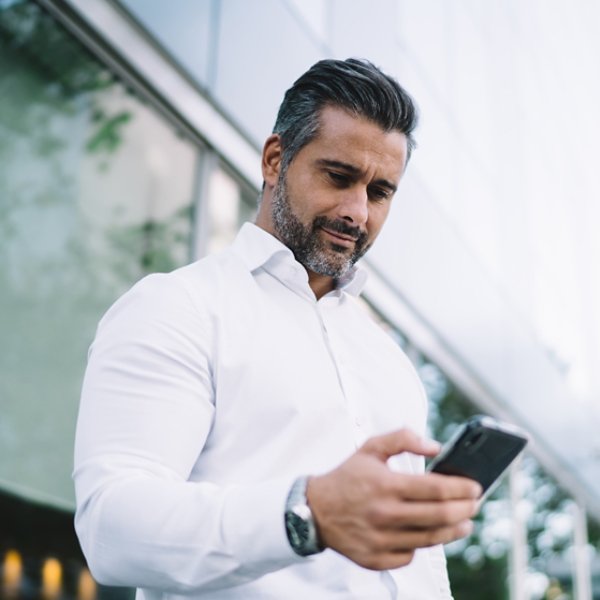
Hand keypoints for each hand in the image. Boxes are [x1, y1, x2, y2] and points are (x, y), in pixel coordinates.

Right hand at [306, 428, 480, 570]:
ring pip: (430, 539)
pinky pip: (410, 555)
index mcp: (386, 485)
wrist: (315, 509)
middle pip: (440, 516)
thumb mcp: (371, 447)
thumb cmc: (347, 477)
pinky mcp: (376, 558)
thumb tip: (435, 446)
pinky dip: (422, 544)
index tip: (476, 486)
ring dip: (454, 530)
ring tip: (464, 522)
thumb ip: (403, 438)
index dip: (462, 488)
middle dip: (466, 510)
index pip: (436, 489)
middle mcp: (385, 514)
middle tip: (475, 504)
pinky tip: (427, 533)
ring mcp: (381, 539)